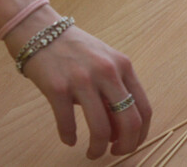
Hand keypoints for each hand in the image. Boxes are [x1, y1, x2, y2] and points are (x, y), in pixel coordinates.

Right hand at [4, 8, 151, 158]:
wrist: (41, 31)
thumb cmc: (77, 51)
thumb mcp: (105, 64)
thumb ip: (115, 92)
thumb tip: (119, 132)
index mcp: (124, 66)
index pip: (144, 108)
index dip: (140, 134)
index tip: (131, 145)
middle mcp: (107, 72)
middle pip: (129, 121)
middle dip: (125, 146)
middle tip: (115, 154)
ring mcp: (83, 79)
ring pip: (100, 129)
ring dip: (97, 149)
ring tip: (92, 153)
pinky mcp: (57, 88)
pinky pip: (68, 124)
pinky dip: (69, 137)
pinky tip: (69, 139)